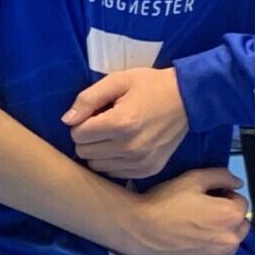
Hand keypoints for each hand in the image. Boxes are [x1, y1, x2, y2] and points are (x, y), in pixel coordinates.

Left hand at [63, 67, 188, 179]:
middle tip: (104, 124)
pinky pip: (114, 173)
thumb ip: (88, 99)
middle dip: (88, 137)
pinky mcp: (148, 170)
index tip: (95, 114)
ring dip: (99, 151)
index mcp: (120, 123)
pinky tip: (123, 147)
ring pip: (96, 166)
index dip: (81, 122)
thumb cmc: (149, 86)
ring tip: (114, 135)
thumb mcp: (117, 81)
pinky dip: (113, 162)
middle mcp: (130, 147)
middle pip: (84, 152)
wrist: (188, 98)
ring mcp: (140, 162)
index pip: (77, 134)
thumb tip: (66, 120)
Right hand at [123, 168, 250, 254]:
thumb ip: (221, 176)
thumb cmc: (164, 202)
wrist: (137, 229)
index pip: (240, 203)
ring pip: (228, 245)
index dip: (223, 197)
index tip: (205, 199)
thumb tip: (238, 183)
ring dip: (219, 238)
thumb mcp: (192, 179)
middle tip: (201, 216)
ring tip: (194, 232)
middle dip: (226, 219)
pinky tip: (191, 248)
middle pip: (239, 226)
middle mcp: (232, 240)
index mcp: (231, 215)